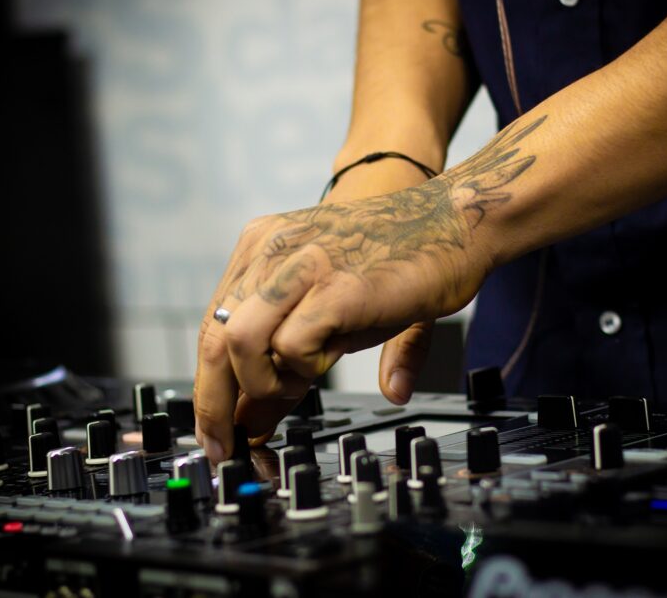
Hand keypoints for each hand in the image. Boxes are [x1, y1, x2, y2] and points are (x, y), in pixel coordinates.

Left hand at [193, 186, 481, 463]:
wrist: (456, 220)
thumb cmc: (400, 263)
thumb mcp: (332, 312)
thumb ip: (288, 363)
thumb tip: (254, 422)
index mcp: (263, 247)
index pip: (212, 325)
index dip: (210, 386)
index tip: (216, 430)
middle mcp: (272, 249)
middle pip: (213, 337)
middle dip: (215, 405)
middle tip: (228, 446)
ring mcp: (302, 264)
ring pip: (240, 341)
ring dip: (263, 384)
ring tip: (299, 386)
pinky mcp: (336, 287)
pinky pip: (291, 345)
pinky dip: (304, 369)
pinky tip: (330, 362)